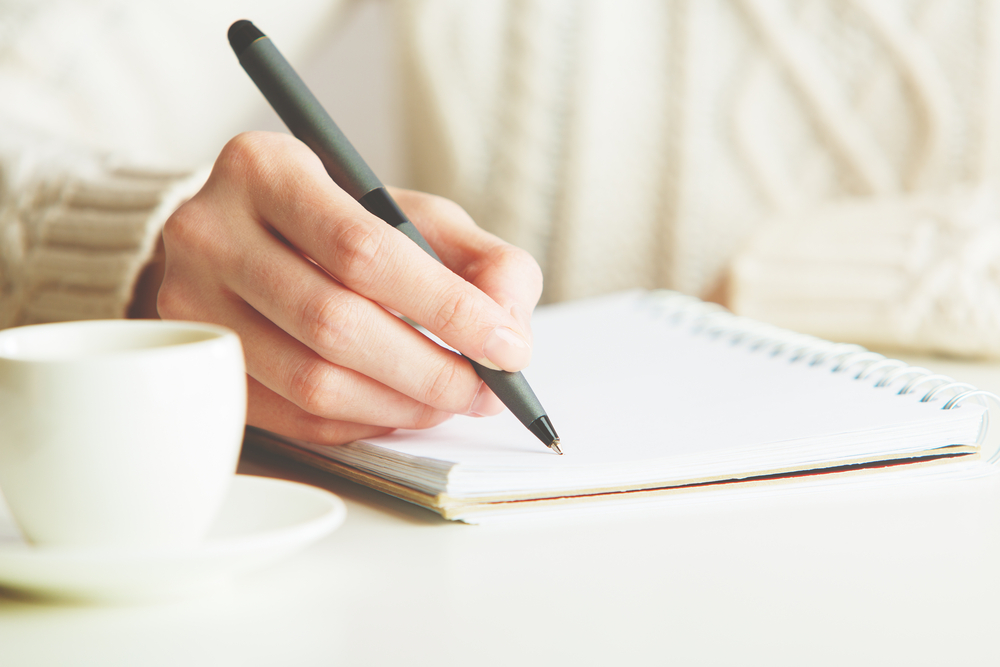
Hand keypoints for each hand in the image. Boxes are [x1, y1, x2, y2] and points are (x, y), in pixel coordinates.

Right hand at [156, 132, 542, 444]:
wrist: (239, 241)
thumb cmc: (338, 225)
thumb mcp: (412, 215)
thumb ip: (478, 258)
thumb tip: (509, 330)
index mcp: (265, 170)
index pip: (362, 249)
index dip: (444, 306)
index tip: (505, 346)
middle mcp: (210, 233)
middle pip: (334, 323)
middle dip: (430, 370)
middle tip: (485, 389)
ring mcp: (191, 306)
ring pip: (312, 382)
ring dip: (401, 405)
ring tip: (449, 400)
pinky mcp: (198, 367)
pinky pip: (293, 417)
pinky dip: (364, 422)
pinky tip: (399, 408)